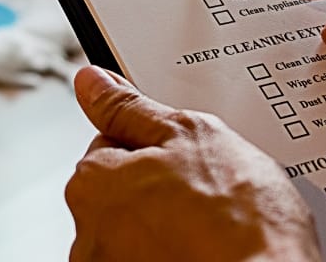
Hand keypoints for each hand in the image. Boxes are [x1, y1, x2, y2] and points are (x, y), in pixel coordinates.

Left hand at [65, 66, 318, 261]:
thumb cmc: (238, 219)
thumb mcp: (189, 134)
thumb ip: (131, 107)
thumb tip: (93, 82)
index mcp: (91, 182)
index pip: (110, 143)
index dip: (154, 145)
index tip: (184, 156)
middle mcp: (88, 232)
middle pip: (122, 191)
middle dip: (158, 187)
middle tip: (206, 191)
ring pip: (139, 230)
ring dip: (166, 225)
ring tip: (212, 227)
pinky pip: (152, 258)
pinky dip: (174, 253)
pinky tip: (207, 250)